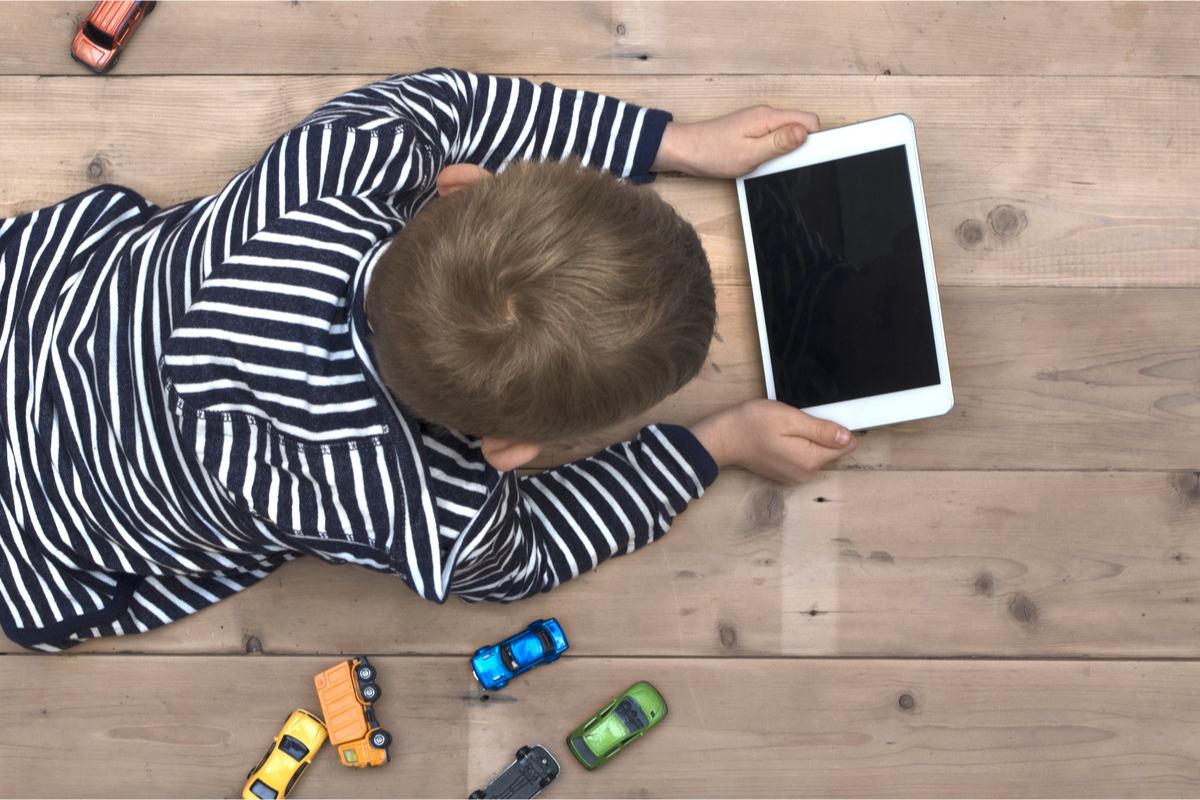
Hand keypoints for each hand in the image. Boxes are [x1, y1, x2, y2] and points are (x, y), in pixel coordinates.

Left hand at [651, 106, 820, 178]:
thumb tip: (804, 133)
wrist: (685, 150)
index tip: (808, 157)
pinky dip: (773, 149)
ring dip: (785, 149)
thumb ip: (779, 143)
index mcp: (769, 117)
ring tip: (768, 163)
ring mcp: (758, 121)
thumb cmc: (712, 153)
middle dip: (800, 146)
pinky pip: (773, 136)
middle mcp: (766, 114)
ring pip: (787, 132)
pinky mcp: (751, 129)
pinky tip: (761, 160)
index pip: (809, 121)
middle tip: (783, 163)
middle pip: (800, 126)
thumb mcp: (750, 154)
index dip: (814, 140)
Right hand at [689, 399, 856, 483]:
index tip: (819, 417)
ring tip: (786, 428)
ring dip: (808, 438)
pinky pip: (804, 457)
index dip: (838, 426)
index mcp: (810, 459)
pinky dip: (798, 445)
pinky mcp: (786, 473)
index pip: (846, 445)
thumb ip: (821, 430)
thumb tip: (847, 437)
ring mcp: (795, 475)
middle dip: (821, 433)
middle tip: (797, 420)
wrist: (723, 438)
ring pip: (818, 453)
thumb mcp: (790, 418)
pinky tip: (780, 437)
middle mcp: (806, 473)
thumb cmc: (751, 424)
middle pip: (832, 449)